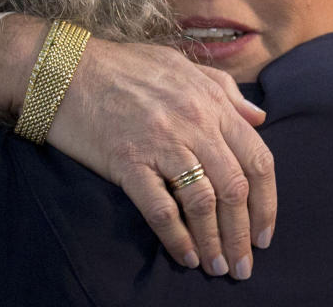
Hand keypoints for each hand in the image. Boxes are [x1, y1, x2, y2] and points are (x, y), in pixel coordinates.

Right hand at [48, 38, 275, 279]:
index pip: (257, 159)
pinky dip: (177, 238)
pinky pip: (161, 208)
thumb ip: (223, 89)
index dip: (267, 203)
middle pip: (235, 188)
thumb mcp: (179, 65)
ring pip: (204, 202)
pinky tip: (184, 256)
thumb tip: (258, 117)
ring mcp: (161, 142)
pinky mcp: (127, 160)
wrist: (64, 68)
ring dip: (214, 242)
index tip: (264, 232)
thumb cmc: (120, 65)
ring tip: (215, 267)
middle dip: (243, 234)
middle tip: (242, 264)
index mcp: (210, 102)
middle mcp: (193, 122)